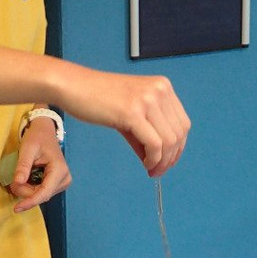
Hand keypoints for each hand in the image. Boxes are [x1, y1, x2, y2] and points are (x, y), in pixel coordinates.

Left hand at [9, 119, 71, 212]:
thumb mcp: (27, 149)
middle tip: (14, 178)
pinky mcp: (57, 184)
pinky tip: (28, 176)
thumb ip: (22, 166)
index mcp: (59, 170)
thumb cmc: (37, 137)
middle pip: (41, 195)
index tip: (17, 208)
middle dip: (25, 191)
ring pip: (40, 195)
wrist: (45, 132)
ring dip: (27, 189)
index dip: (30, 202)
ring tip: (22, 174)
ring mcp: (62, 182)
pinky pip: (41, 192)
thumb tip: (17, 183)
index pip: (44, 193)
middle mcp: (64, 179)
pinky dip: (30, 187)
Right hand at [58, 68, 189, 177]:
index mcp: (162, 87)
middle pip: (179, 134)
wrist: (74, 86)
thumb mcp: (131, 112)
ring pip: (169, 141)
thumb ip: (147, 133)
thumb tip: (159, 160)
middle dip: (171, 158)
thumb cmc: (98, 98)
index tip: (167, 162)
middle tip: (157, 171)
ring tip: (150, 169)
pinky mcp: (132, 112)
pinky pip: (154, 144)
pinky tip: (145, 164)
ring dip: (162, 161)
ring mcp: (147, 100)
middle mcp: (159, 90)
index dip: (178, 147)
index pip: (182, 123)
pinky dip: (153, 159)